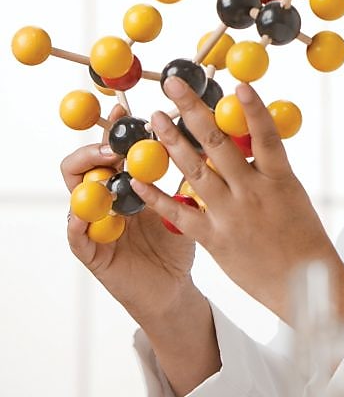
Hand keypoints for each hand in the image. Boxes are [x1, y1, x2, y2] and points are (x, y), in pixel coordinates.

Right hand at [64, 105, 199, 324]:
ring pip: (76, 194)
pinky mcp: (91, 252)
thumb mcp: (187, 203)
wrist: (175, 288)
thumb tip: (212, 137)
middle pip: (86, 164)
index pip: (115, 149)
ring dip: (88, 177)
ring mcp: (95, 224)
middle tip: (117, 142)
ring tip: (107, 166)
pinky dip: (79, 221)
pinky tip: (85, 213)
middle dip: (98, 147)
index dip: (117, 129)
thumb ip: (189, 174)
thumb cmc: (182, 242)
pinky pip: (77, 234)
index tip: (127, 110)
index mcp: (128, 185)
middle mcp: (107, 200)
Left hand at [132, 79, 343, 322]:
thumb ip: (267, 171)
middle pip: (217, 143)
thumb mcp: (292, 196)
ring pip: (193, 170)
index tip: (236, 83)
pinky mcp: (214, 239)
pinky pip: (179, 212)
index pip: (264, 134)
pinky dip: (157, 195)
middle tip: (174, 84)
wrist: (304, 284)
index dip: (251, 107)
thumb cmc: (303, 237)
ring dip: (170, 141)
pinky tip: (139, 178)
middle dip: (192, 110)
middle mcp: (252, 192)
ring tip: (153, 118)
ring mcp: (231, 215)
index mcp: (280, 178)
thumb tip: (243, 143)